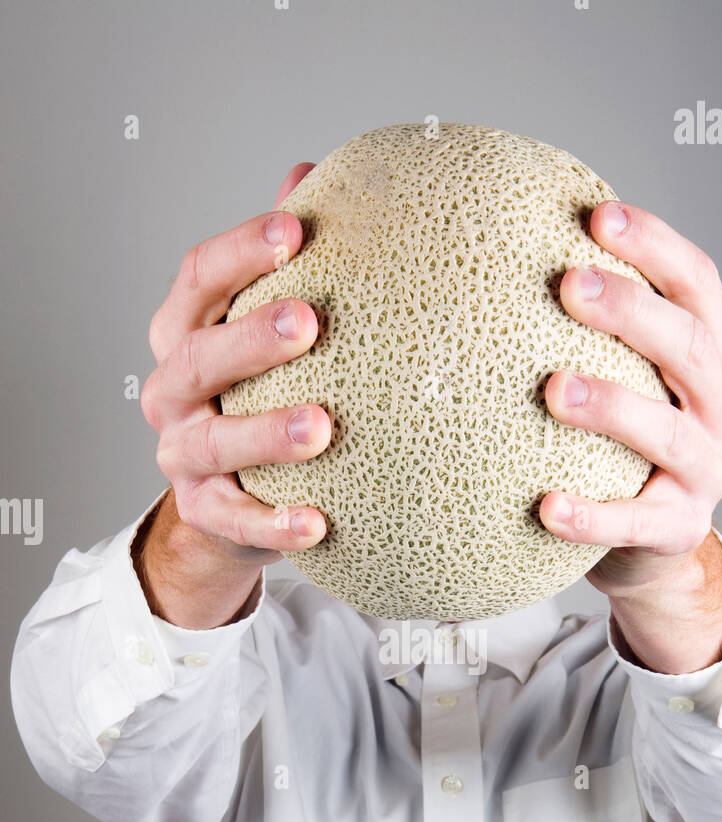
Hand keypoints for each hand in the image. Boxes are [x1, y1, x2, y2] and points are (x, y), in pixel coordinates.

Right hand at [141, 163, 330, 567]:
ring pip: (215, 441)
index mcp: (185, 329)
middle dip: (251, 337)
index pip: (200, 278)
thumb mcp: (262, 325)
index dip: (243, 251)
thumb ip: (281, 262)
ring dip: (266, 432)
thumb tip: (308, 172)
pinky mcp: (205, 510)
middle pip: (200, 356)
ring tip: (321, 427)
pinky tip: (317, 520)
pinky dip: (274, 522)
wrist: (231, 496)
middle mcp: (172, 389)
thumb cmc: (255, 391)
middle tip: (309, 322)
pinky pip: (237, 519)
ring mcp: (182, 453)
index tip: (297, 230)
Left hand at [539, 200, 721, 596]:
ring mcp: (708, 473)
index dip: (654, 246)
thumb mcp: (622, 375)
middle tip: (568, 286)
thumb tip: (508, 242)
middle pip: (689, 347)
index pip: (698, 284)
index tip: (596, 216)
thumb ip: (593, 325)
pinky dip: (592, 516)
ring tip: (553, 389)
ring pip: (668, 433)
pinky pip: (635, 522)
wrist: (648, 545)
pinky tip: (545, 506)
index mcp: (717, 356)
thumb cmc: (619, 443)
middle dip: (631, 311)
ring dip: (613, 406)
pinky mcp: (680, 529)